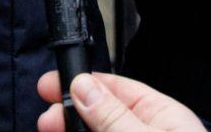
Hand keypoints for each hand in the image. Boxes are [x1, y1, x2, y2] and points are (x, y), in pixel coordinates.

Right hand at [37, 72, 206, 131]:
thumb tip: (83, 85)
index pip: (116, 88)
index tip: (50, 85)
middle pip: (100, 113)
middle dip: (70, 112)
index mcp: (163, 117)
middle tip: (46, 119)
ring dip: (72, 130)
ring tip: (49, 131)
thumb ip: (115, 116)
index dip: (82, 83)